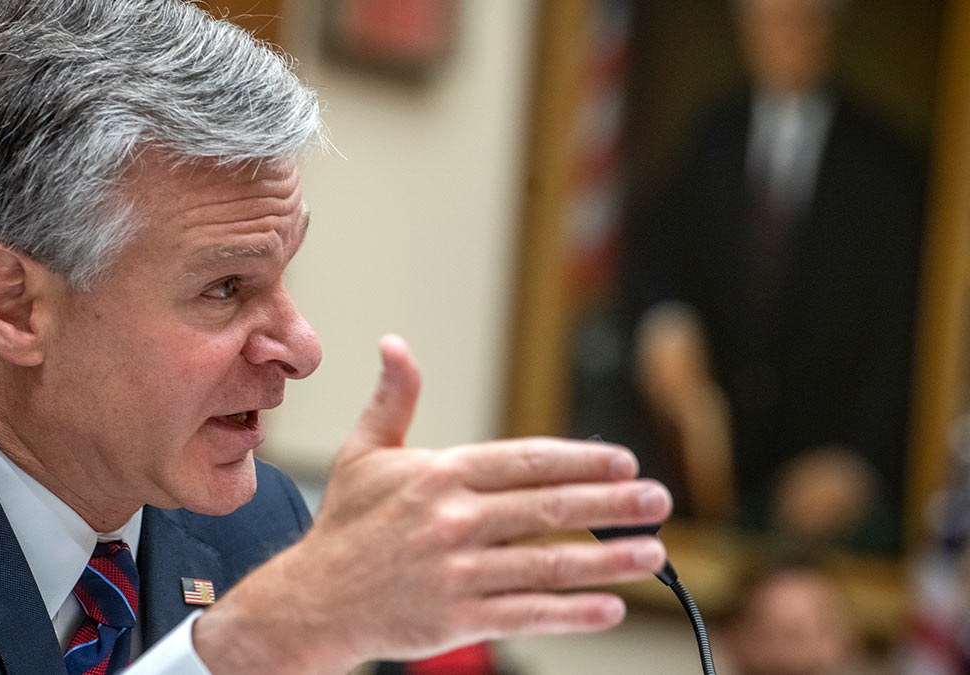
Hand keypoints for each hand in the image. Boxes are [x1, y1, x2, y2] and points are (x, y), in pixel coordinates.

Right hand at [194, 335, 672, 673]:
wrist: (312, 601)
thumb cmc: (344, 526)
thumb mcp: (364, 453)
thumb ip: (392, 399)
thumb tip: (395, 344)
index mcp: (438, 475)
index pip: (525, 460)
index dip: (581, 460)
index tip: (624, 461)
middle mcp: (453, 520)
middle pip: (549, 508)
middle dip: (612, 503)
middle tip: (658, 501)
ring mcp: (458, 571)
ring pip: (549, 563)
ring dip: (608, 559)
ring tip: (653, 554)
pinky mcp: (459, 617)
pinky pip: (528, 613)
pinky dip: (573, 612)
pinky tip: (611, 607)